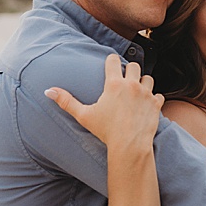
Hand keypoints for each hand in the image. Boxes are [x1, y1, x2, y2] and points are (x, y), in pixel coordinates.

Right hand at [46, 53, 163, 153]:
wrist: (130, 146)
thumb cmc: (106, 132)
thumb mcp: (84, 116)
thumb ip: (66, 102)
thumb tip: (47, 91)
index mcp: (114, 83)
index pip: (113, 60)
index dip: (111, 62)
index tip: (111, 67)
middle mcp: (131, 84)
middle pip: (134, 65)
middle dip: (129, 71)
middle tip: (125, 81)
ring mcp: (146, 94)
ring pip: (148, 78)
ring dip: (143, 83)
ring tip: (137, 92)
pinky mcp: (156, 104)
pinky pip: (158, 95)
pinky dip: (154, 99)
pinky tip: (148, 105)